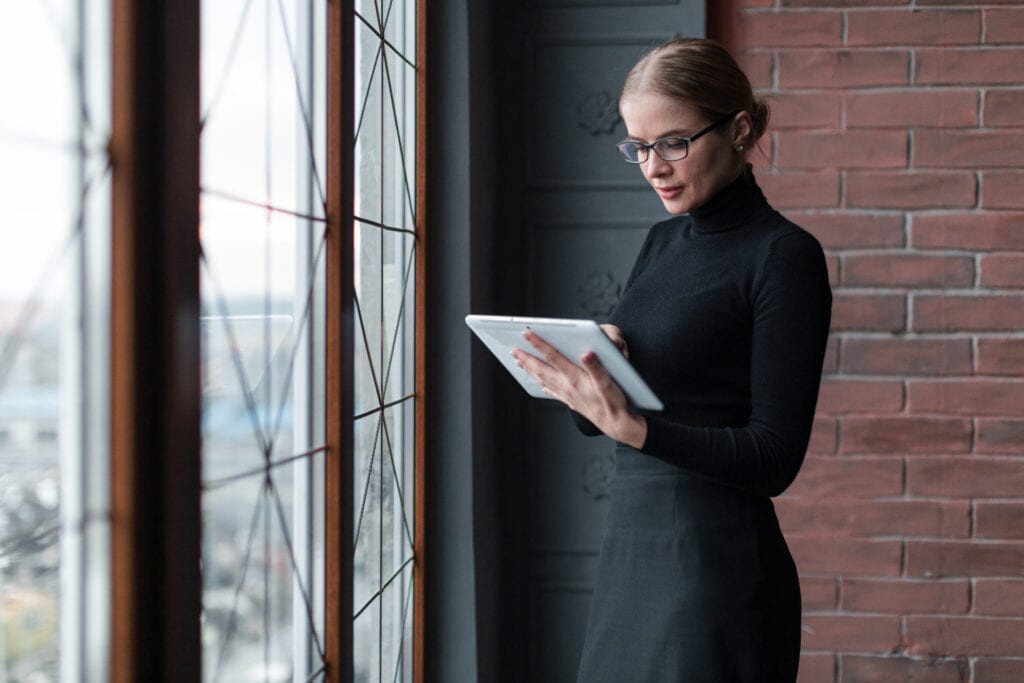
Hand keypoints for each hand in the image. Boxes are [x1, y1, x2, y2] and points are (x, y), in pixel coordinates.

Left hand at [511, 329, 646, 447]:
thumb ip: (596, 367)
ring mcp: (567, 394)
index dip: (539, 344)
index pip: (553, 356)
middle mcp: (567, 386)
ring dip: (530, 370)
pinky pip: (551, 390)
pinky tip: (539, 383)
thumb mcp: (608, 382)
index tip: (527, 334)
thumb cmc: (613, 403)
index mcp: (575, 378)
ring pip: (543, 379)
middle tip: (513, 350)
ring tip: (520, 362)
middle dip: (526, 358)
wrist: (616, 423)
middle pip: (541, 368)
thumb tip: (586, 353)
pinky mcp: (570, 400)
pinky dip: (542, 384)